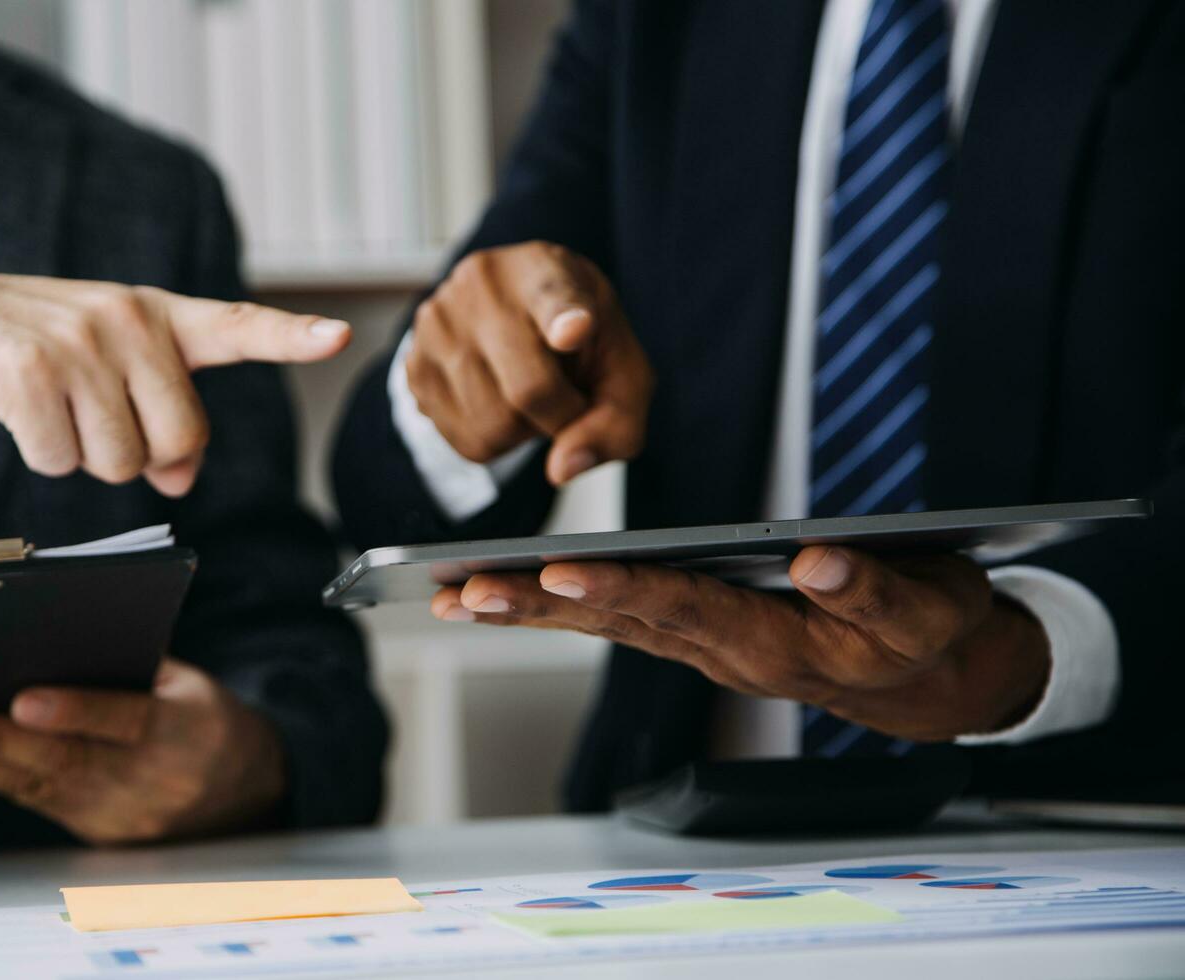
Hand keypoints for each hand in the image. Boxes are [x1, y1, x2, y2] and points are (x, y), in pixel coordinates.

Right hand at [0, 273, 350, 493]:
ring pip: (121, 462)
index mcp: (158, 316)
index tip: (337, 336)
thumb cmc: (37, 352)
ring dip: (85, 456)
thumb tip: (180, 479)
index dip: (290, 335)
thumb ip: (163, 413)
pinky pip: (62, 462)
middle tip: (93, 417)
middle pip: (178, 439)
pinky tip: (18, 414)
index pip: (237, 325)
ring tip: (52, 408)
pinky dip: (41, 456)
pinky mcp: (25, 372)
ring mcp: (76, 342)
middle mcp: (125, 320)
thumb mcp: (110, 371)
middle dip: (140, 454)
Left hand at [0, 658, 285, 843]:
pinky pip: (35, 803)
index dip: (76, 712)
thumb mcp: (189, 685)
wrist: (245, 795)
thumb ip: (132, 669)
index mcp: (188, 732)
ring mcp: (123, 817)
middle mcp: (154, 782)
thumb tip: (51, 640)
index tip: (24, 701)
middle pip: (68, 762)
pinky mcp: (96, 835)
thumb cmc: (203, 720)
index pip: (129, 721)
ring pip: (40, 787)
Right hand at [407, 241, 653, 484]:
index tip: (576, 329)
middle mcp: (485, 286)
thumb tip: (560, 470)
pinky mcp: (414, 363)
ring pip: (493, 425)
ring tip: (530, 394)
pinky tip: (500, 403)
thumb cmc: (579, 345)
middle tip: (569, 402)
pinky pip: (464, 439)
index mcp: (548, 272)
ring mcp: (440, 323)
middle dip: (562, 418)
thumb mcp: (621, 371)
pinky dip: (495, 441)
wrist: (514, 315)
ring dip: (525, 432)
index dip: (566, 317)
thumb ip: (615, 422)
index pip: (555, 295)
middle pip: (530, 390)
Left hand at [432, 548, 1050, 740]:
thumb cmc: (923, 634)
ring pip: (602, 628)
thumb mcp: (927, 611)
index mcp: (772, 645)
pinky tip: (501, 594)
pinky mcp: (690, 634)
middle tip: (460, 594)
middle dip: (536, 609)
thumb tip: (817, 562)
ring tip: (449, 597)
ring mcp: (699, 647)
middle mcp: (720, 653)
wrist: (918, 679)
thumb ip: (876, 593)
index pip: (684, 611)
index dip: (623, 592)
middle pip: (617, 624)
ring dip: (526, 613)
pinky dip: (552, 609)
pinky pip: (612, 621)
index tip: (558, 574)